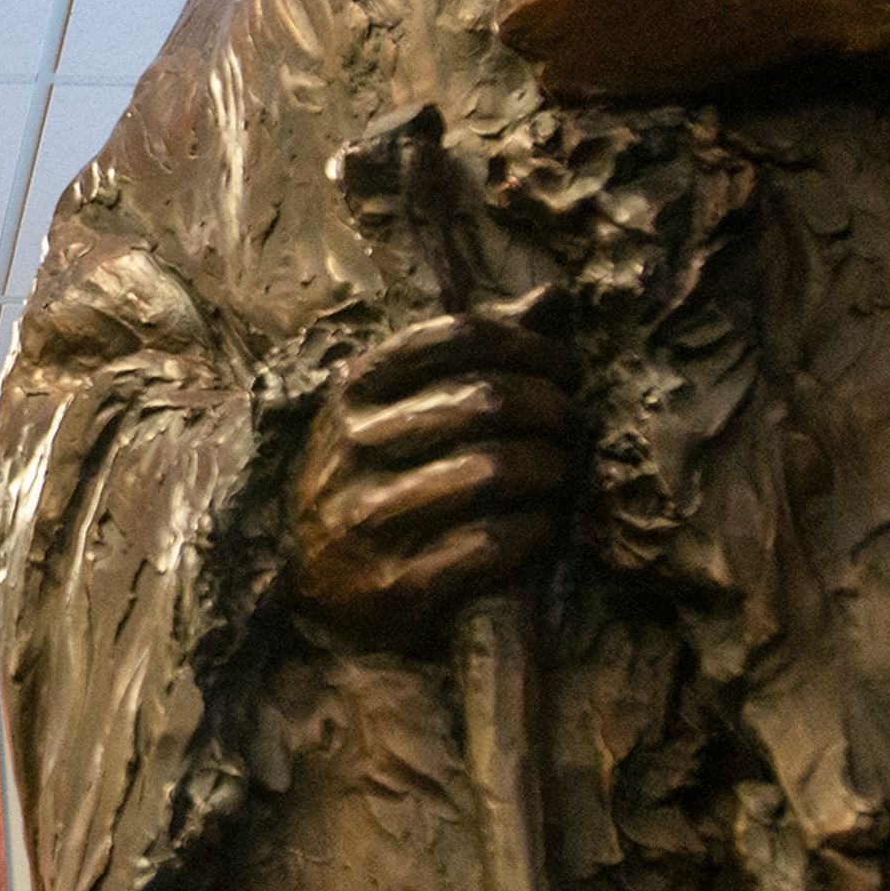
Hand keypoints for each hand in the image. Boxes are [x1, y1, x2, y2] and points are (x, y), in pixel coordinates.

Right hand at [285, 314, 578, 648]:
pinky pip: (493, 543)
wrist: (315, 595)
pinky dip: (536, 531)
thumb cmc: (377, 484)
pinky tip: (543, 526)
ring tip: (564, 473)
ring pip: (493, 471)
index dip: (527, 344)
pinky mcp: (397, 584)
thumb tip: (554, 295)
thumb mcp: (397, 411)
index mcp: (355, 392)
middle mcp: (354, 447)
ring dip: (551, 470)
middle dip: (551, 408)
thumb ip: (470, 356)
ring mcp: (370, 518)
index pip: (455, 337)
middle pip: (484, 400)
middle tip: (573, 425)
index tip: (563, 366)